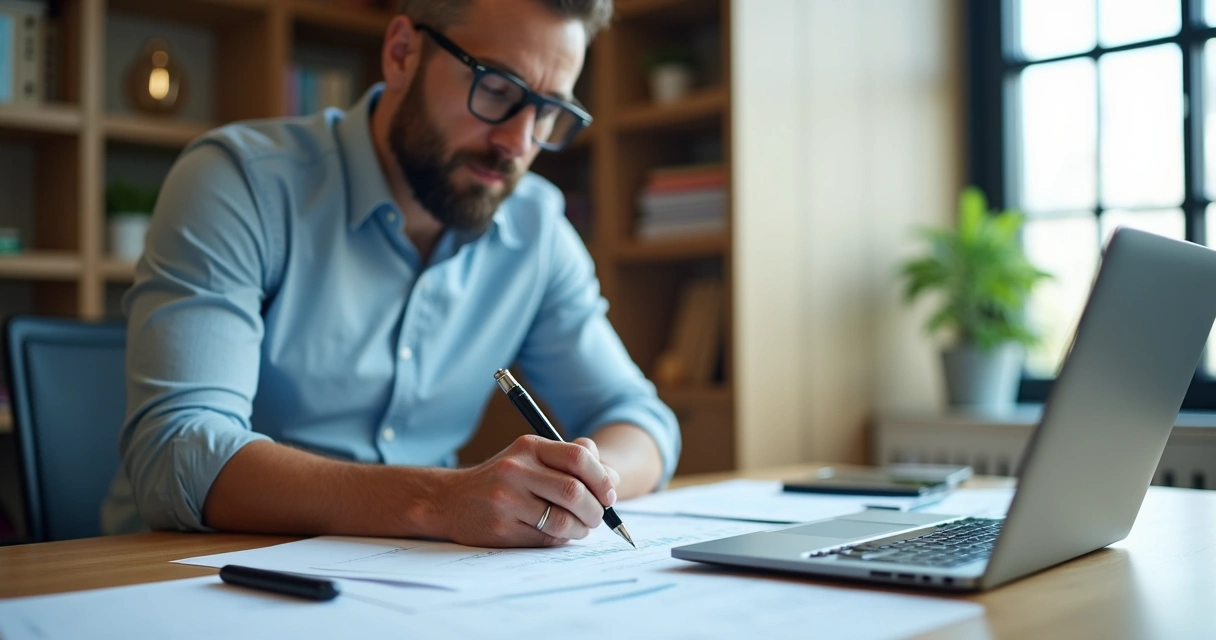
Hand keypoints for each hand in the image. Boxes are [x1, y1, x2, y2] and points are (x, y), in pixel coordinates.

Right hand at [435, 434, 618, 546]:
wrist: (450, 500)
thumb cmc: (501, 479)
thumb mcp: (530, 457)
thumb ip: (570, 460)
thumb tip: (612, 478)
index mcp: (529, 447)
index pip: (579, 457)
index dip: (602, 479)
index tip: (609, 495)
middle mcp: (516, 470)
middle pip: (575, 491)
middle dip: (596, 510)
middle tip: (597, 517)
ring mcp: (507, 500)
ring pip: (563, 520)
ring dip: (581, 529)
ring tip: (580, 528)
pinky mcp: (501, 528)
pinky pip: (546, 538)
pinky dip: (561, 539)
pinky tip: (557, 534)